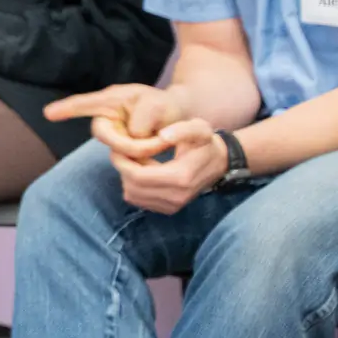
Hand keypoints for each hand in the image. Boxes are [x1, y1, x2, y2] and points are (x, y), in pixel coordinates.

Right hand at [45, 82, 188, 156]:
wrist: (179, 120)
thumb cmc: (166, 106)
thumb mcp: (159, 106)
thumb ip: (143, 118)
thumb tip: (131, 137)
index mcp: (111, 100)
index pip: (84, 103)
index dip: (67, 109)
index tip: (48, 113)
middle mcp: (107, 117)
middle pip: (104, 135)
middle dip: (132, 144)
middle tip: (161, 141)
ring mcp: (113, 135)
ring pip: (119, 152)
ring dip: (143, 151)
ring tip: (162, 142)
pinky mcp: (122, 151)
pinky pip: (126, 160)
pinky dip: (144, 159)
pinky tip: (155, 153)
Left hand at [108, 118, 225, 213]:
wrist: (219, 162)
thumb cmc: (205, 142)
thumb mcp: (199, 129)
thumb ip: (182, 129)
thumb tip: (162, 136)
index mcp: (181, 177)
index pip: (136, 176)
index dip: (121, 161)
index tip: (118, 147)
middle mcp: (177, 196)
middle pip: (132, 187)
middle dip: (122, 168)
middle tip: (124, 152)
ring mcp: (174, 205)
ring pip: (133, 196)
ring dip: (128, 178)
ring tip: (137, 161)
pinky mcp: (170, 209)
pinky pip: (140, 201)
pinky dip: (135, 187)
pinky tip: (144, 172)